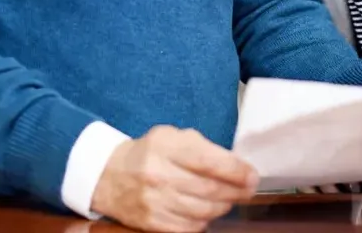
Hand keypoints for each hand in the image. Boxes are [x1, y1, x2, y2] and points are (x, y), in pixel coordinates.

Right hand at [90, 125, 258, 232]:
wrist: (109, 176)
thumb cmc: (149, 153)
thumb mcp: (171, 137)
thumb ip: (203, 148)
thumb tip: (237, 167)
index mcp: (165, 147)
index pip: (209, 161)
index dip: (236, 171)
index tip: (252, 176)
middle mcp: (158, 175)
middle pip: (210, 189)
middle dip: (236, 191)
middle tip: (247, 190)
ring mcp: (154, 202)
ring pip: (204, 211)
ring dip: (223, 207)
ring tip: (227, 200)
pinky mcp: (152, 223)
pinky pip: (190, 228)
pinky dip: (204, 221)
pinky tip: (206, 212)